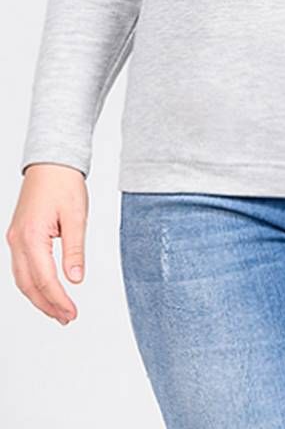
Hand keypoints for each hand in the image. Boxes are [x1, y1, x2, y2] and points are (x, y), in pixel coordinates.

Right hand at [6, 163, 87, 325]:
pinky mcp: (18, 235)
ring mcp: (15, 238)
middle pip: (29, 285)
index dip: (59, 300)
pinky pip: (22, 267)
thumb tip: (76, 280)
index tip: (72, 313)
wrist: (51, 161)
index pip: (45, 279)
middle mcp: (17, 240)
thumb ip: (74, 249)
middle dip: (47, 305)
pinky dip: (33, 283)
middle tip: (67, 318)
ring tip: (59, 310)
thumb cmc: (64, 183)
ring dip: (39, 297)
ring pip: (22, 279)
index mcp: (31, 236)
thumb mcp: (76, 216)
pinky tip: (46, 289)